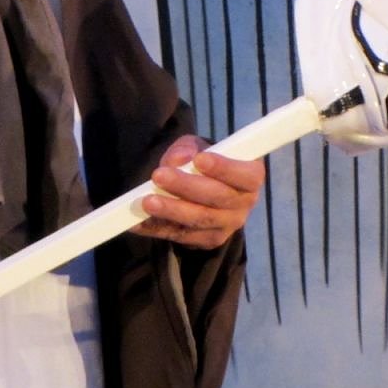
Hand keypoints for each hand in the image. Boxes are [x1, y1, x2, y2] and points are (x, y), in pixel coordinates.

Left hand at [136, 135, 264, 248]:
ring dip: (171, 210)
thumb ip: (189, 149)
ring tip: (147, 201)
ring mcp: (225, 226)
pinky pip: (181, 236)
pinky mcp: (206, 241)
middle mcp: (243, 205)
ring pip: (199, 220)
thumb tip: (179, 160)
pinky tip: (137, 222)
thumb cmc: (204, 160)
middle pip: (217, 198)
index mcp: (250, 178)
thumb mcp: (198, 146)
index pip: (245, 175)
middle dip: (186, 187)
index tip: (200, 160)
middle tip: (159, 175)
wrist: (203, 186)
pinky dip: (157, 228)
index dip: (224, 168)